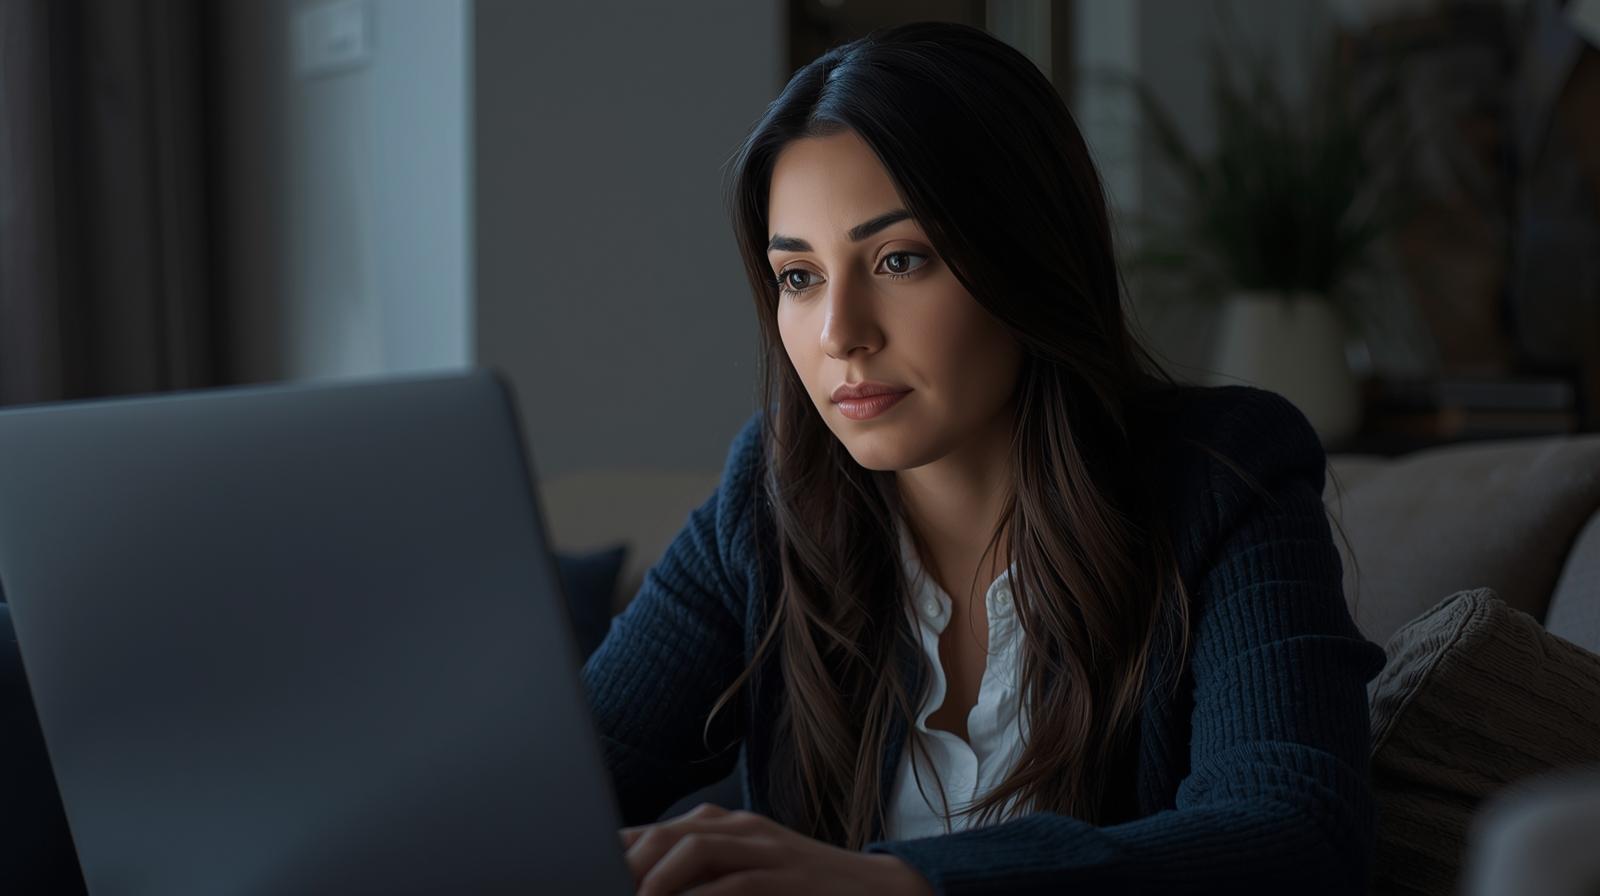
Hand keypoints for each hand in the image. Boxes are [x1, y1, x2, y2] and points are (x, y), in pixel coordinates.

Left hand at [619, 802, 933, 895]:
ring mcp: (766, 851)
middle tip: (598, 885)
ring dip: (654, 881)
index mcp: (725, 827)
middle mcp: (741, 829)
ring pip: (693, 851)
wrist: (881, 892)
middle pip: (667, 834)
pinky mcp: (786, 879)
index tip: (584, 867)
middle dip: (625, 865)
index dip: (616, 851)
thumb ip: (700, 877)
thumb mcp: (748, 874)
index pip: (656, 831)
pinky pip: (733, 886)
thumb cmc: (804, 892)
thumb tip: (641, 880)